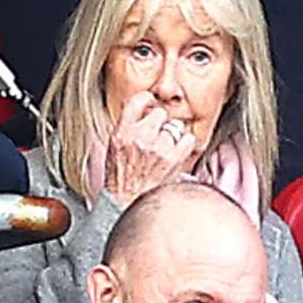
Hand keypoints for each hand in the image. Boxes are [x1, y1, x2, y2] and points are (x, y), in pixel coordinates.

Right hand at [103, 92, 197, 206]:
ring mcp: (158, 147)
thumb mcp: (114, 148)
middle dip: (160, 124)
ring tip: (163, 152)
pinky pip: (188, 139)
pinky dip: (185, 146)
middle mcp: (140, 137)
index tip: (151, 102)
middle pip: (160, 114)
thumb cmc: (121, 178)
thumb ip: (127, 127)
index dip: (147, 99)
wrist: (127, 202)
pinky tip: (175, 155)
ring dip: (171, 138)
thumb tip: (142, 111)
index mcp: (122, 133)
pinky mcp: (173, 158)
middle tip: (156, 137)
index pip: (136, 101)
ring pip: (174, 127)